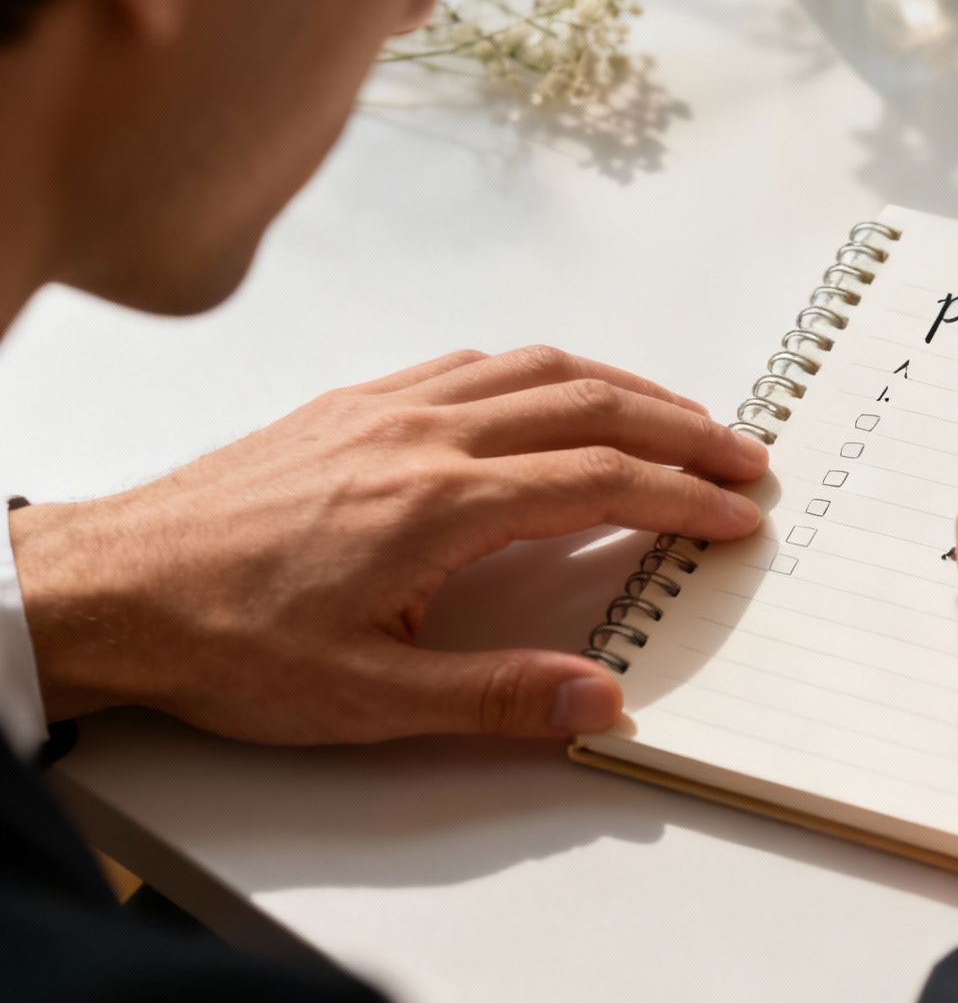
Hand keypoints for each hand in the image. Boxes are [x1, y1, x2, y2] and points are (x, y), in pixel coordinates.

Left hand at [10, 347, 767, 743]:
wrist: (110, 588)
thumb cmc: (224, 642)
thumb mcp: (364, 699)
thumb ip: (496, 698)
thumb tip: (603, 697)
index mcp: (439, 505)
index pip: (598, 482)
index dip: (682, 498)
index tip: (737, 515)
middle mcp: (423, 436)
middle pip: (588, 405)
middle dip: (683, 428)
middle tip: (744, 455)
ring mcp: (386, 409)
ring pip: (535, 367)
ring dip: (623, 385)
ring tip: (679, 415)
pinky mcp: (352, 404)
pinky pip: (473, 362)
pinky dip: (542, 369)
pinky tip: (554, 391)